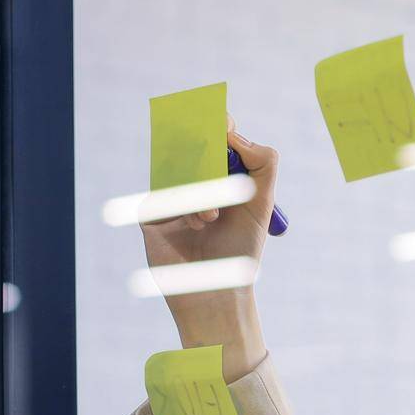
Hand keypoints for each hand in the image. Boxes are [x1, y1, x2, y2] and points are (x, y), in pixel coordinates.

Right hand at [138, 113, 279, 279]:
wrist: (220, 290)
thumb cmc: (241, 250)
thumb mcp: (262, 203)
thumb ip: (262, 163)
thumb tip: (233, 132)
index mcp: (218, 174)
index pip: (212, 134)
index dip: (216, 124)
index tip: (225, 127)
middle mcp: (192, 180)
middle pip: (188, 144)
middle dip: (206, 159)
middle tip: (218, 177)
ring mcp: (170, 196)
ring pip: (174, 168)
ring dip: (197, 187)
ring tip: (212, 216)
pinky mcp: (152, 215)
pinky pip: (160, 193)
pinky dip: (182, 205)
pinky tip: (197, 225)